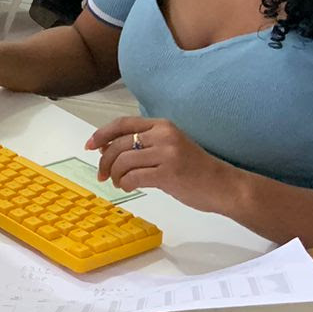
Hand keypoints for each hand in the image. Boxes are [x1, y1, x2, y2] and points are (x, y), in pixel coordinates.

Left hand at [85, 117, 239, 212]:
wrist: (223, 186)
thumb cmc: (194, 169)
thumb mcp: (168, 148)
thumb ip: (141, 145)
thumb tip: (105, 147)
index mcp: (162, 125)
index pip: (122, 124)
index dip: (101, 134)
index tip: (89, 145)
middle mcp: (163, 135)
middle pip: (118, 144)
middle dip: (104, 161)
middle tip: (102, 174)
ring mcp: (167, 154)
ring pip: (123, 161)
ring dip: (114, 175)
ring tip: (118, 183)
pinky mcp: (169, 173)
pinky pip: (133, 177)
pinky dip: (125, 184)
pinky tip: (128, 187)